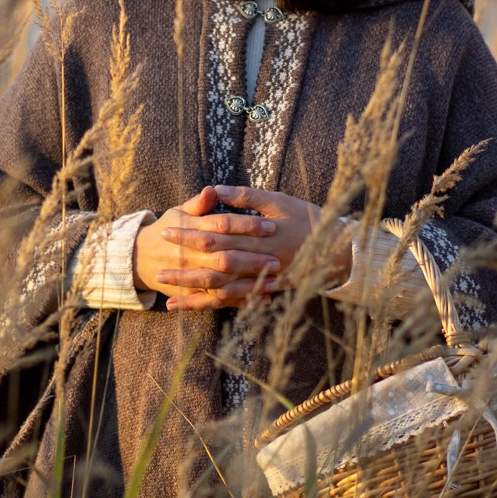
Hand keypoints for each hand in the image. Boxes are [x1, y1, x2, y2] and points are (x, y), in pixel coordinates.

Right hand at [134, 186, 285, 308]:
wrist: (139, 257)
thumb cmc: (167, 229)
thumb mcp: (179, 213)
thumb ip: (198, 204)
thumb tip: (213, 190)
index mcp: (190, 230)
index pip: (222, 226)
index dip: (246, 226)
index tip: (271, 227)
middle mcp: (190, 255)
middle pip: (224, 258)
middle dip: (252, 260)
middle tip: (277, 259)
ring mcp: (191, 276)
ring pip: (223, 283)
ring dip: (249, 284)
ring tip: (275, 282)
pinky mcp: (193, 292)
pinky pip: (219, 300)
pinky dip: (241, 301)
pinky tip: (264, 299)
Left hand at [155, 185, 350, 311]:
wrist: (341, 251)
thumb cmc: (308, 220)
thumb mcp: (279, 202)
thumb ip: (246, 198)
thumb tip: (214, 189)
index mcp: (257, 238)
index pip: (215, 236)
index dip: (189, 234)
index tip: (166, 230)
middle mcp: (257, 263)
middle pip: (212, 267)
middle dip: (184, 267)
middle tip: (156, 266)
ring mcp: (262, 281)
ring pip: (222, 291)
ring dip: (194, 293)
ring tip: (168, 294)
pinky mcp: (266, 292)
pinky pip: (236, 303)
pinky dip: (213, 306)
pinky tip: (194, 308)